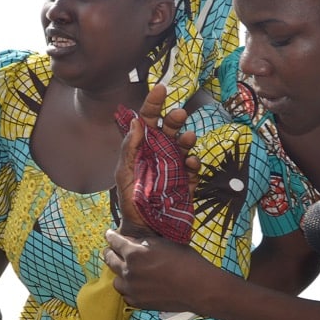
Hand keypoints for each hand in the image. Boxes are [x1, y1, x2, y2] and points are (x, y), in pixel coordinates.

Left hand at [102, 229, 214, 313]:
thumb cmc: (186, 261)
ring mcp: (132, 289)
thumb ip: (144, 242)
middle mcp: (129, 271)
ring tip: (125, 270)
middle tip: (112, 250)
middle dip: (110, 252)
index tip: (109, 234)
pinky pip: (125, 294)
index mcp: (134, 253)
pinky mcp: (138, 302)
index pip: (114, 241)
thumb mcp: (164, 243)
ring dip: (119, 272)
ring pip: (115, 279)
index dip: (110, 236)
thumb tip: (132, 241)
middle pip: (109, 259)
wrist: (198, 288)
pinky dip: (128, 288)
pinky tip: (136, 285)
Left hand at [114, 83, 195, 240]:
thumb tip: (136, 122)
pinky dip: (194, 164)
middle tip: (178, 114)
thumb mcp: (124, 176)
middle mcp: (159, 154)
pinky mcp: (187, 183)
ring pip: (183, 146)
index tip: (161, 88)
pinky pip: (194, 169)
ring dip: (186, 139)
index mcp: (142, 149)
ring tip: (188, 138)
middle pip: (169, 129)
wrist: (144, 231)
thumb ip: (128, 150)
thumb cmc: (131, 203)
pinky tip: (192, 163)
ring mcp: (175, 168)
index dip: (154, 103)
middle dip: (174, 119)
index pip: (148, 121)